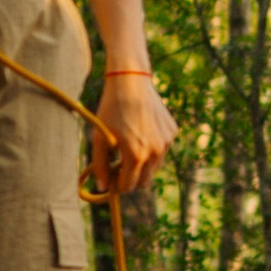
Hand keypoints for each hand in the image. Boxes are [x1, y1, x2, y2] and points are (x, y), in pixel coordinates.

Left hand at [88, 66, 174, 200]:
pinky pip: (161, 150)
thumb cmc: (111, 110)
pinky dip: (151, 148)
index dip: (116, 186)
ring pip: (154, 167)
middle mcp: (155, 152)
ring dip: (141, 164)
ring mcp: (166, 142)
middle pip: (143, 182)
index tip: (109, 178)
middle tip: (118, 166)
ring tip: (128, 147)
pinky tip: (141, 131)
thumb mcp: (99, 138)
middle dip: (130, 178)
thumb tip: (102, 188)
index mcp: (136, 155)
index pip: (128, 186)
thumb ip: (99, 166)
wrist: (131, 82)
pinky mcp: (172, 133)